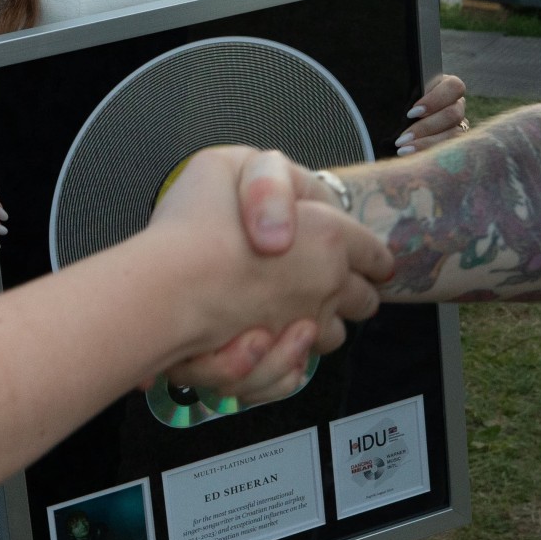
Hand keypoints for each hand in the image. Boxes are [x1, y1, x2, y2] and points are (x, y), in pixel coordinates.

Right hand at [145, 148, 392, 398]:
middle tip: (329, 284)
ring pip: (331, 337)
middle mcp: (326, 288)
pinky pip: (294, 373)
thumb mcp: (226, 166)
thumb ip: (267, 181)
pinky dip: (284, 364)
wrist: (166, 286)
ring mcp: (300, 330)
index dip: (375, 257)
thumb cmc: (195, 224)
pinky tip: (263, 344)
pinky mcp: (273, 365)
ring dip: (317, 328)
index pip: (375, 254)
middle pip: (364, 301)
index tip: (374, 262)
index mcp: (330, 237)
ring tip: (290, 315)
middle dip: (354, 294)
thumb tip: (285, 208)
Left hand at [396, 71, 468, 152]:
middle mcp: (457, 104)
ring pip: (453, 135)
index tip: (411, 113)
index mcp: (446, 86)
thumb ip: (406, 93)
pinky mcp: (456, 143)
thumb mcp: (401, 95)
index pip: (453, 87)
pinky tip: (410, 156)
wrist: (393, 124)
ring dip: (426, 144)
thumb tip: (401, 95)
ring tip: (403, 150)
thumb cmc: (397, 104)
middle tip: (402, 138)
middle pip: (453, 114)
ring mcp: (459, 125)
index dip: (435, 100)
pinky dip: (429, 154)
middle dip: (426, 127)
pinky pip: (450, 150)